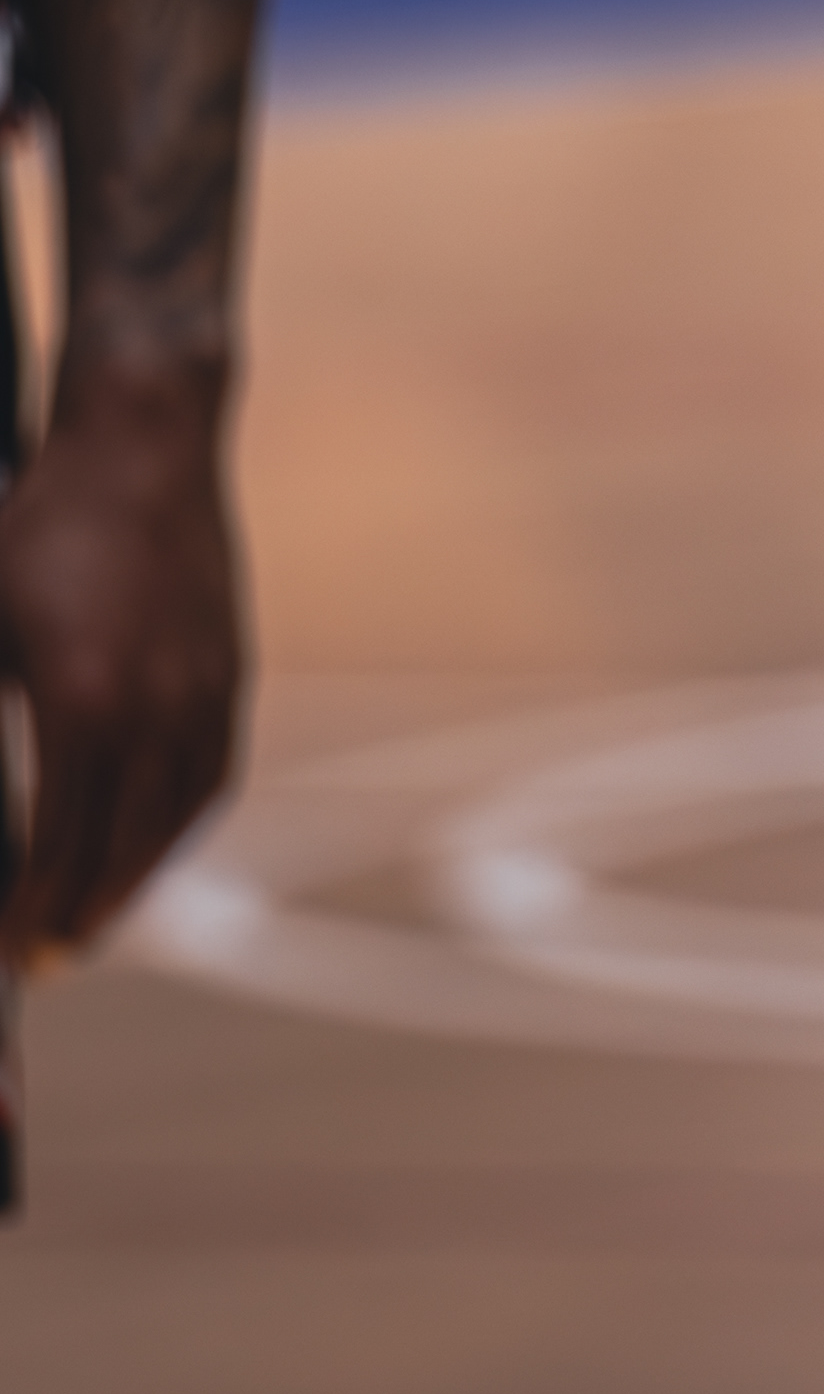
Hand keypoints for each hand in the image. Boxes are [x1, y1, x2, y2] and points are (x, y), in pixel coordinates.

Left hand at [0, 352, 245, 962]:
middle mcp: (156, 710)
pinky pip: (210, 774)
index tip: (8, 953)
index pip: (58, 850)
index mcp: (82, 705)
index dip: (30, 914)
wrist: (144, 436)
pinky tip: (150, 837)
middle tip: (47, 957)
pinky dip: (178, 823)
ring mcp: (205, 689)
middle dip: (79, 918)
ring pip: (175, 822)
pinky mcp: (230, 667)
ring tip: (96, 913)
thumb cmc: (40, 526)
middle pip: (120, 855)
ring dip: (135, 880)